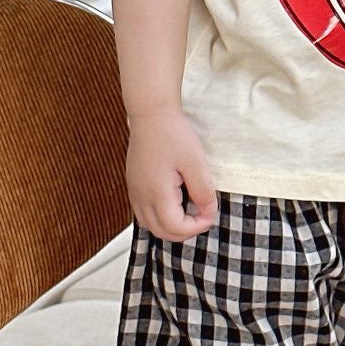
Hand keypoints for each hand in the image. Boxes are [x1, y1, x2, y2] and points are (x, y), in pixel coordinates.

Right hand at [124, 109, 219, 240]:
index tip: (210, 213)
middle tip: (202, 217)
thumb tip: (208, 211)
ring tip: (189, 212)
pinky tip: (174, 203)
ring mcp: (134, 191)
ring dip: (171, 227)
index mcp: (156, 193)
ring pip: (150, 225)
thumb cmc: (172, 133)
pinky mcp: (134, 184)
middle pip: (161, 232)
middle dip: (185, 231)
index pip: (175, 227)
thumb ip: (203, 191)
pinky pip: (144, 212)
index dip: (197, 226)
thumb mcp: (195, 162)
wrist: (151, 113)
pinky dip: (160, 217)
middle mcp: (141, 197)